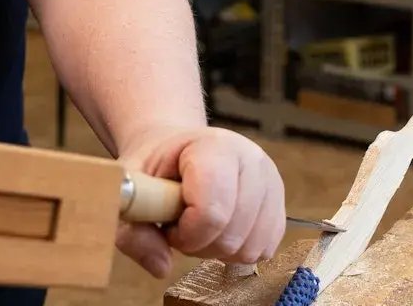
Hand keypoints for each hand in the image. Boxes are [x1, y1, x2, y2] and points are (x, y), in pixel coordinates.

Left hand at [115, 126, 285, 278]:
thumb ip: (133, 230)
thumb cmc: (157, 167)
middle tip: (181, 223)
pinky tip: (220, 230)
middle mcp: (253, 160)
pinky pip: (264, 250)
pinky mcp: (280, 207)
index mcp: (216, 146)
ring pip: (250, 248)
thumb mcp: (132, 189)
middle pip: (232, 236)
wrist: (180, 151)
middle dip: (199, 243)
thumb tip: (160, 266)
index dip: (186, 233)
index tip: (169, 223)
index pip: (212, 212)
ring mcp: (272, 183)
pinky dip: (237, 251)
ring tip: (200, 225)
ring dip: (218, 250)